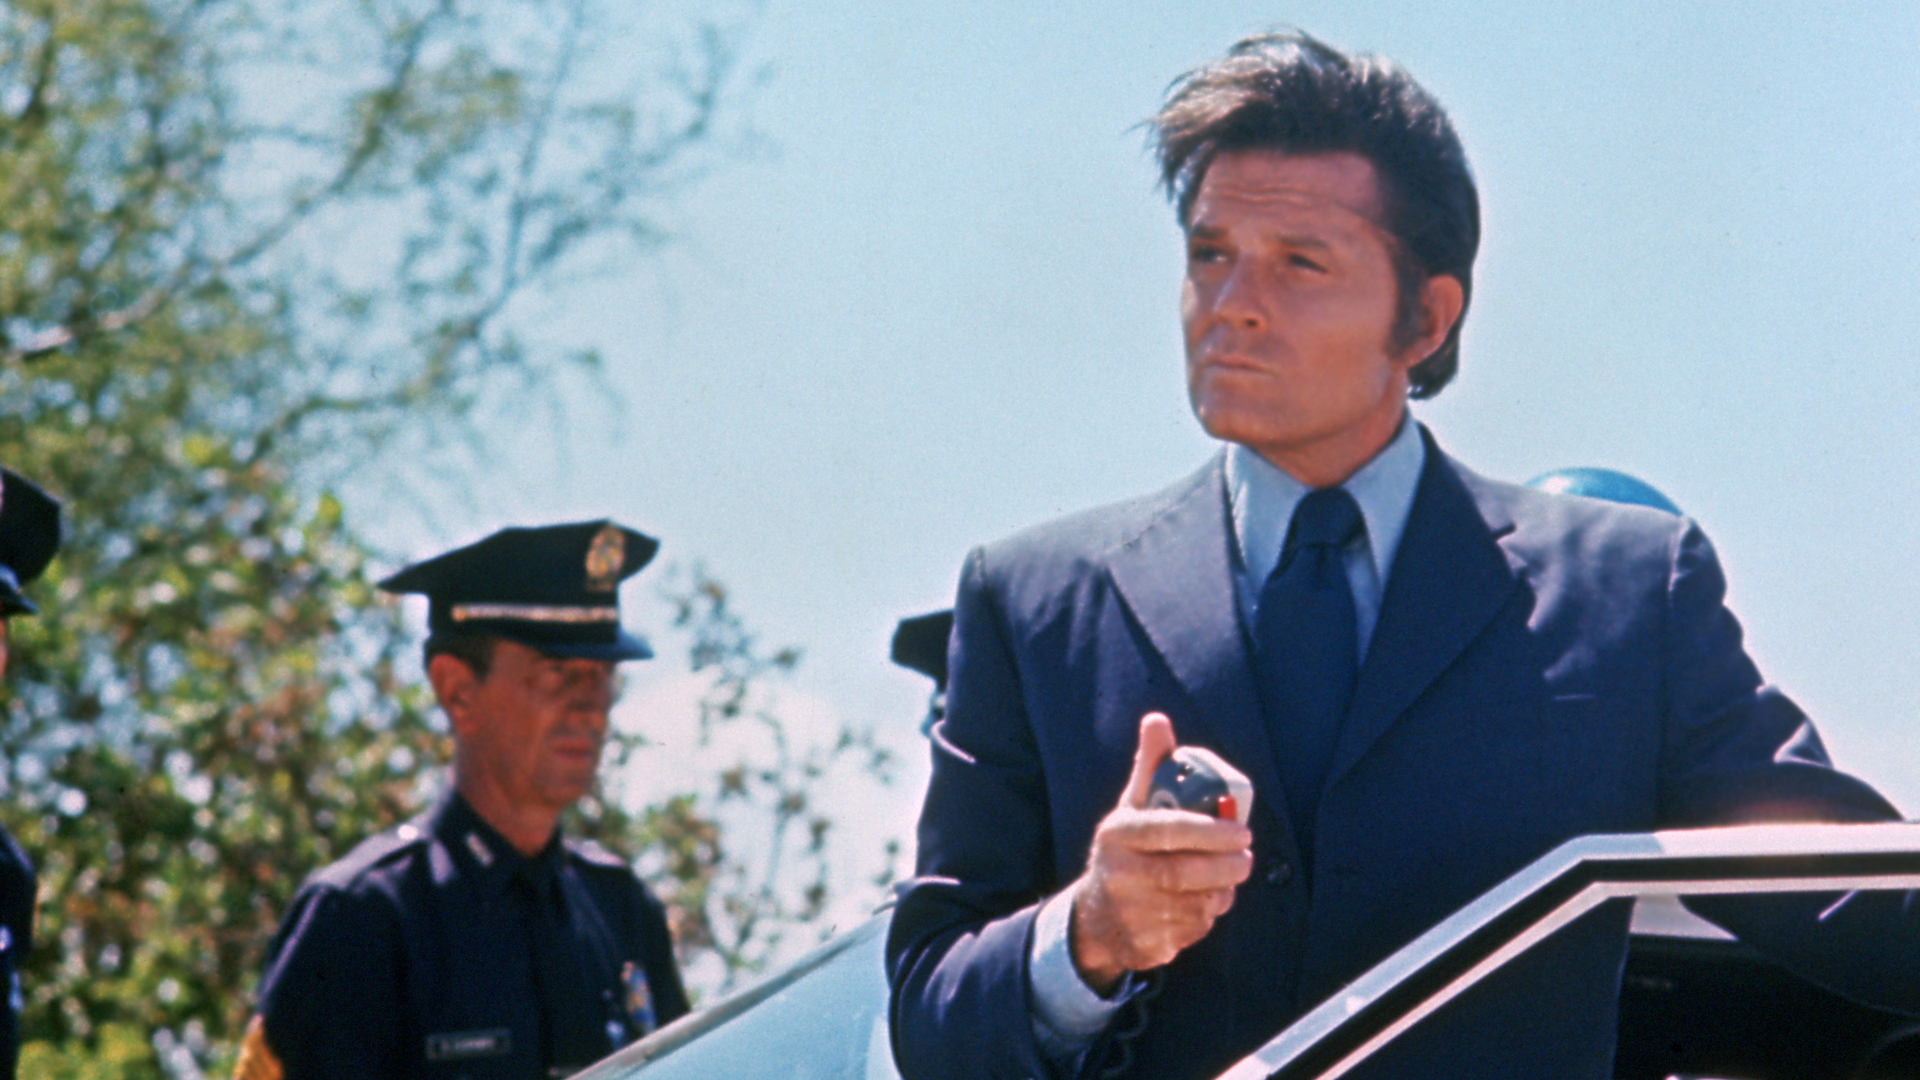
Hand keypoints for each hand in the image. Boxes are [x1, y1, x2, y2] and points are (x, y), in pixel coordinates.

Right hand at [1068, 712, 1253, 993]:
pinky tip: (1207, 903)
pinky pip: (1192, 930)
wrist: (1095, 917)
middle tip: (1246, 857)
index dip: (1210, 831)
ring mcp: (1131, 912)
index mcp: (1118, 833)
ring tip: (1228, 878)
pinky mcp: (1146, 943)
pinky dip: (1208, 917)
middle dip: (1225, 866)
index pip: (1168, 830)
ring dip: (1221, 892)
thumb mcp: (1131, 807)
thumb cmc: (1125, 850)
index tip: (1241, 832)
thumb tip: (1158, 719)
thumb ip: (1152, 766)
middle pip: (1184, 872)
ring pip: (1195, 903)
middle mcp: (1120, 873)